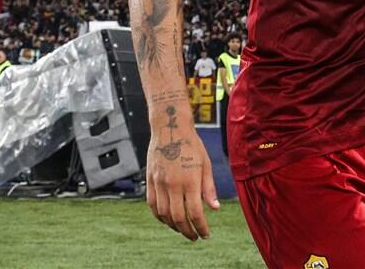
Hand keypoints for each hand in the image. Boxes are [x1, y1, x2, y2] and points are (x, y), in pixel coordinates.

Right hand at [146, 125, 219, 240]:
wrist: (170, 128)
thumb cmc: (192, 145)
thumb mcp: (206, 164)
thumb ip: (209, 188)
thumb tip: (214, 208)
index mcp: (190, 180)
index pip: (195, 212)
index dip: (201, 227)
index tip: (206, 234)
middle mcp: (173, 184)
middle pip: (178, 217)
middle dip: (188, 231)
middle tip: (195, 236)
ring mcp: (159, 183)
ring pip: (164, 214)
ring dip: (174, 226)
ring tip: (183, 229)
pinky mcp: (150, 180)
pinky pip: (152, 205)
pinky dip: (160, 216)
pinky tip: (167, 219)